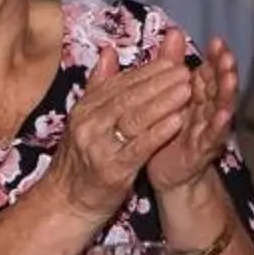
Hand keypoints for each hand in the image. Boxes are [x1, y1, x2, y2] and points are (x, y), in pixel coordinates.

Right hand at [52, 44, 195, 217]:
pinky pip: (139, 147)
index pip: (120, 83)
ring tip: (187, 90)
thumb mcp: (85, 120)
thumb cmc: (82, 161)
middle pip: (128, 97)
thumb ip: (99, 85)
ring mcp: (99, 148)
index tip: (172, 62)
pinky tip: (178, 122)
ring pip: (134, 118)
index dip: (148, 72)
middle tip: (185, 71)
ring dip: (164, 102)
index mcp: (85, 109)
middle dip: (159, 82)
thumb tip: (109, 51)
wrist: (66, 202)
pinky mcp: (112, 171)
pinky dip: (159, 132)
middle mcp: (89, 124)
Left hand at [147, 33, 240, 192]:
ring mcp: (207, 130)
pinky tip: (223, 115)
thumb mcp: (167, 95)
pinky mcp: (203, 150)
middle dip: (224, 70)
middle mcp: (207, 110)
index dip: (214, 57)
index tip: (217, 41)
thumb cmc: (167, 131)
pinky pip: (211, 136)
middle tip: (227, 55)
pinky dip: (219, 125)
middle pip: (218, 86)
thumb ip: (171, 64)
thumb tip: (173, 31)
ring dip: (227, 93)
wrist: (168, 174)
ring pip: (220, 108)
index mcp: (197, 95)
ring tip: (230, 78)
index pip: (208, 72)